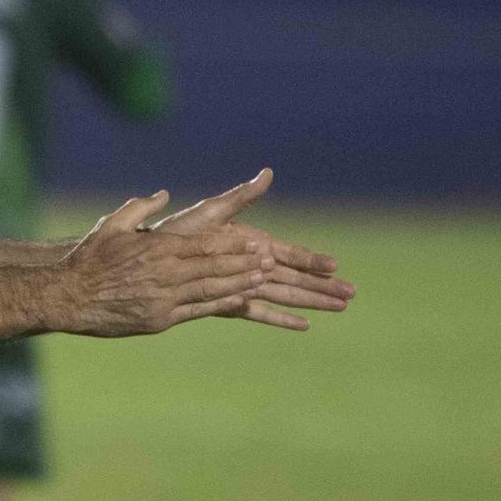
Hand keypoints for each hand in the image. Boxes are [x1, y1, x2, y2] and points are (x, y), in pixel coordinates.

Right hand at [57, 191, 269, 336]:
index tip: (255, 241)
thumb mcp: (111, 224)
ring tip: (263, 278)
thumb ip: (140, 207)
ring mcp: (164, 299)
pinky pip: (198, 311)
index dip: (233, 245)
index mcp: (156, 249)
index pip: (204, 245)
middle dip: (245, 263)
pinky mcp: (160, 320)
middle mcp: (164, 274)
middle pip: (214, 267)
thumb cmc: (88, 259)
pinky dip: (221, 304)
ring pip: (211, 290)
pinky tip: (240, 299)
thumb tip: (164, 194)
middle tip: (270, 259)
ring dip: (240, 283)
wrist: (68, 297)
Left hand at [150, 168, 354, 330]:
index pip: (290, 253)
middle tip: (351, 296)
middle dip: (323, 286)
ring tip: (338, 309)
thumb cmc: (177, 230)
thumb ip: (241, 197)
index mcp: (250, 242)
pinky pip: (258, 313)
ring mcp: (241, 283)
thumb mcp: (211, 212)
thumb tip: (268, 174)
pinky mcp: (228, 300)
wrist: (149, 258)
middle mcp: (251, 263)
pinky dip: (280, 319)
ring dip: (311, 302)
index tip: (337, 267)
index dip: (313, 260)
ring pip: (283, 295)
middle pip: (294, 278)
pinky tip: (303, 326)